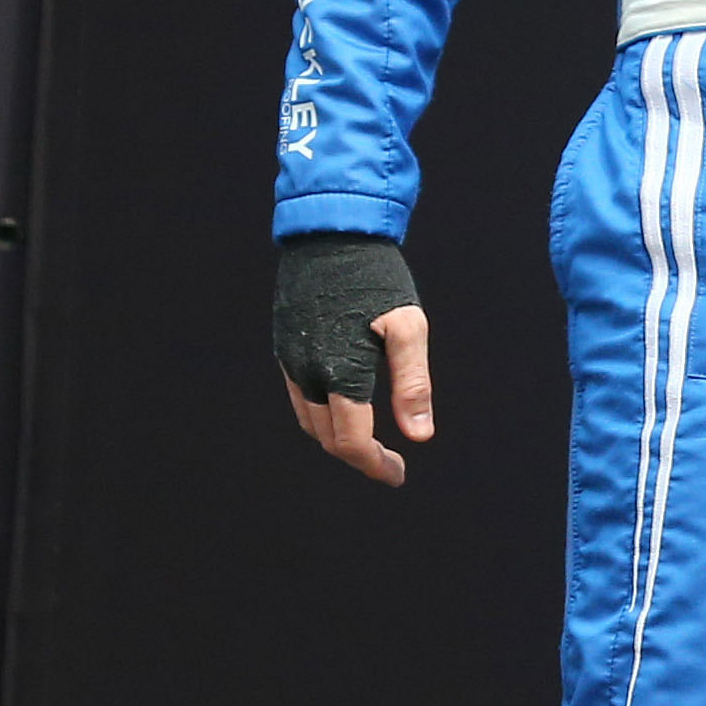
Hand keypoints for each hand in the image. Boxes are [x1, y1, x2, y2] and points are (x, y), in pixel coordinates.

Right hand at [274, 232, 436, 486]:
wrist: (330, 231)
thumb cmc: (377, 276)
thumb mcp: (407, 326)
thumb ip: (412, 384)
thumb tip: (420, 435)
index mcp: (341, 373)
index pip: (352, 442)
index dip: (376, 465)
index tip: (399, 475)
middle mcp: (309, 372)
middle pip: (328, 438)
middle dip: (359, 457)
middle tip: (391, 463)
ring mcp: (291, 359)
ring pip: (310, 420)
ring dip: (338, 438)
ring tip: (369, 441)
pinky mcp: (285, 344)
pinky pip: (300, 395)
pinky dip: (322, 414)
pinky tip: (345, 405)